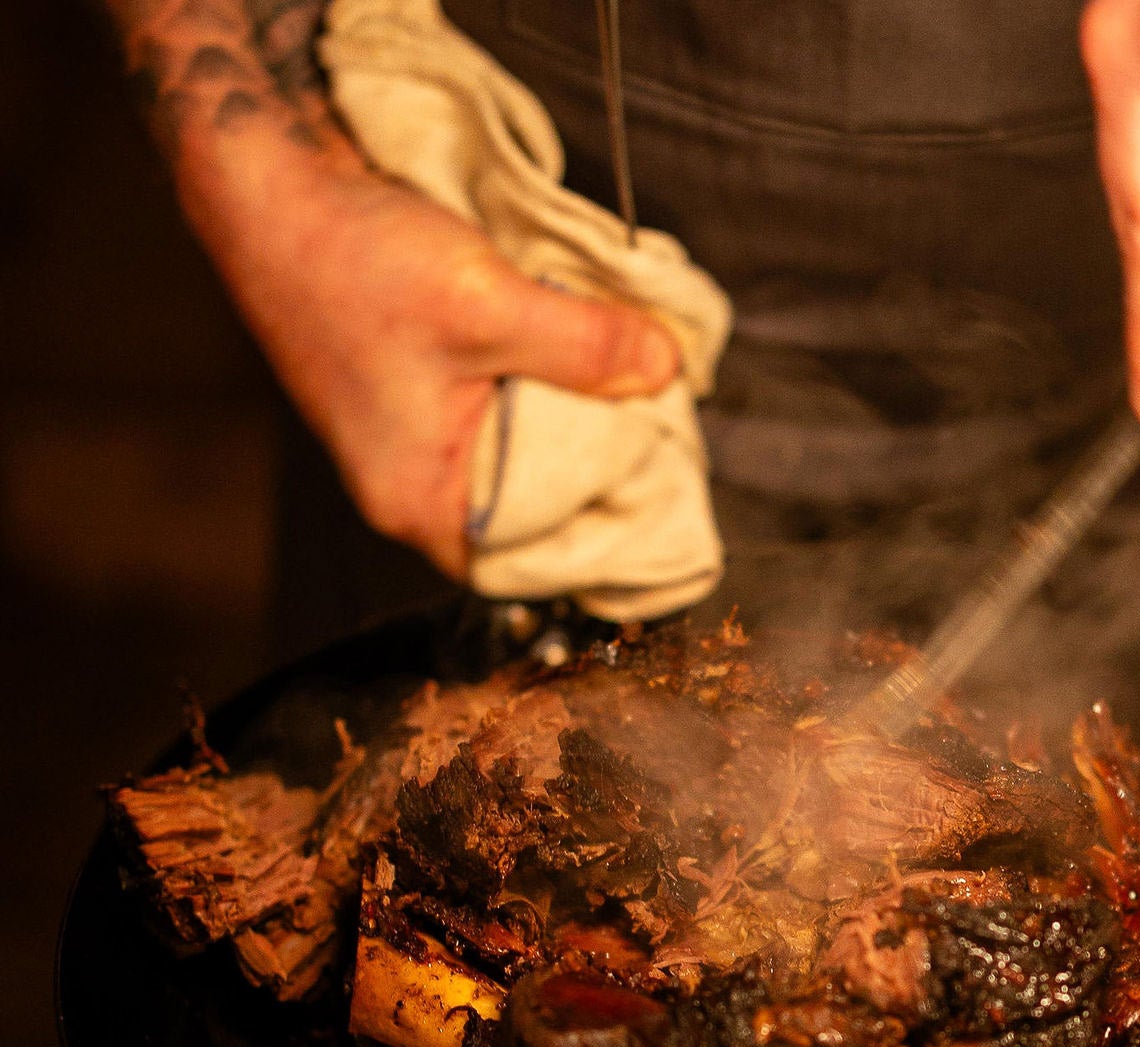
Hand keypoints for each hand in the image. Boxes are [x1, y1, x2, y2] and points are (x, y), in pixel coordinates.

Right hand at [191, 139, 678, 576]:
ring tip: (636, 396)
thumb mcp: (486, 303)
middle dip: (606, 477)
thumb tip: (665, 370)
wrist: (269, 190)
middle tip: (669, 437)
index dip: (611, 537)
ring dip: (582, 429)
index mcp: (424, 501)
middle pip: (543, 514)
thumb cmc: (348, 260)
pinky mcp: (428, 400)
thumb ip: (586, 346)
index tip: (670, 498)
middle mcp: (421, 489)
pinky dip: (550, 394)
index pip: (541, 563)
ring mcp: (421, 446)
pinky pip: (509, 420)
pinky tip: (587, 362)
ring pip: (530, 462)